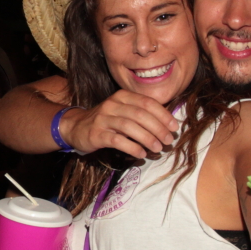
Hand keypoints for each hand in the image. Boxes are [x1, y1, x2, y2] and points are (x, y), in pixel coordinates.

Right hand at [63, 91, 181, 159]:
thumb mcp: (123, 110)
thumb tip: (167, 124)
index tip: (174, 127)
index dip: (163, 115)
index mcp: (122, 96)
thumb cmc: (106, 120)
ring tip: (158, 148)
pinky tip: (141, 153)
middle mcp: (113, 104)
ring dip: (147, 138)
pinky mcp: (96, 134)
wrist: (76, 127)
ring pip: (130, 127)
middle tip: (168, 140)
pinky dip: (132, 147)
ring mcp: (103, 119)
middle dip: (158, 128)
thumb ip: (141, 113)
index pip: (147, 103)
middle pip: (140, 114)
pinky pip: (117, 140)